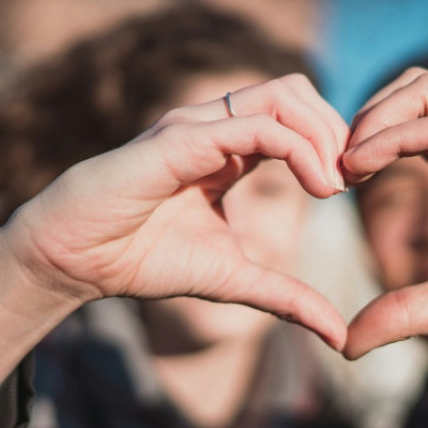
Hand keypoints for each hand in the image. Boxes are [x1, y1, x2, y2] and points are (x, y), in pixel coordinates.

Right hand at [2, 73, 350, 348]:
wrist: (73, 261)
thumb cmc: (141, 260)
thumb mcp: (233, 281)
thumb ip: (286, 298)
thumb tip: (339, 337)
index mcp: (228, 148)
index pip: (297, 116)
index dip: (334, 143)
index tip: (355, 187)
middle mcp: (215, 126)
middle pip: (298, 90)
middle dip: (337, 129)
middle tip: (353, 180)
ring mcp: (197, 126)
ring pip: (282, 95)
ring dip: (323, 134)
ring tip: (334, 184)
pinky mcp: (180, 140)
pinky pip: (255, 126)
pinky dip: (299, 149)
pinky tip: (316, 187)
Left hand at [341, 70, 427, 358]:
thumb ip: (408, 311)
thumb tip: (346, 342)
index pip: (405, 125)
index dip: (360, 144)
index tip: (326, 186)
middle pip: (410, 90)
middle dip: (358, 118)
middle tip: (326, 169)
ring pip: (426, 90)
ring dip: (372, 117)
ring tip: (341, 165)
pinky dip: (401, 133)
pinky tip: (366, 163)